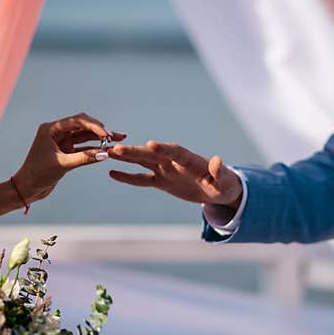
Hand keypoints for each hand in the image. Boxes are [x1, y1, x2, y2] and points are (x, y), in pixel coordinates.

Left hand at [10, 113, 125, 207]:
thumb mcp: (62, 165)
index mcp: (51, 129)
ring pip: (85, 136)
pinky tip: (107, 150)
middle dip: (99, 130)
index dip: (94, 126)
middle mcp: (57, 132)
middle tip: (114, 136)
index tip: (107, 134)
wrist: (27, 189)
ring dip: (99, 138)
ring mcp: (62, 141)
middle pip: (83, 125)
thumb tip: (105, 154)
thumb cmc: (37, 174)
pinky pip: (83, 147)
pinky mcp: (66, 152)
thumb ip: (84, 158)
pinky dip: (94, 149)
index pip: (77, 121)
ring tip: (117, 139)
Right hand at [108, 140, 242, 208]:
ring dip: (127, 158)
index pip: (176, 152)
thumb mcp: (225, 182)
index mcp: (191, 160)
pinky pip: (142, 179)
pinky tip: (112, 173)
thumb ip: (219, 171)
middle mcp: (175, 162)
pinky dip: (128, 176)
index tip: (150, 144)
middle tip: (116, 147)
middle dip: (135, 152)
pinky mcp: (162, 181)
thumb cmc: (225, 185)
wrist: (219, 190)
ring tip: (108, 152)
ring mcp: (167, 170)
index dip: (164, 148)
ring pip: (143, 162)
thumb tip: (217, 160)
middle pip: (153, 154)